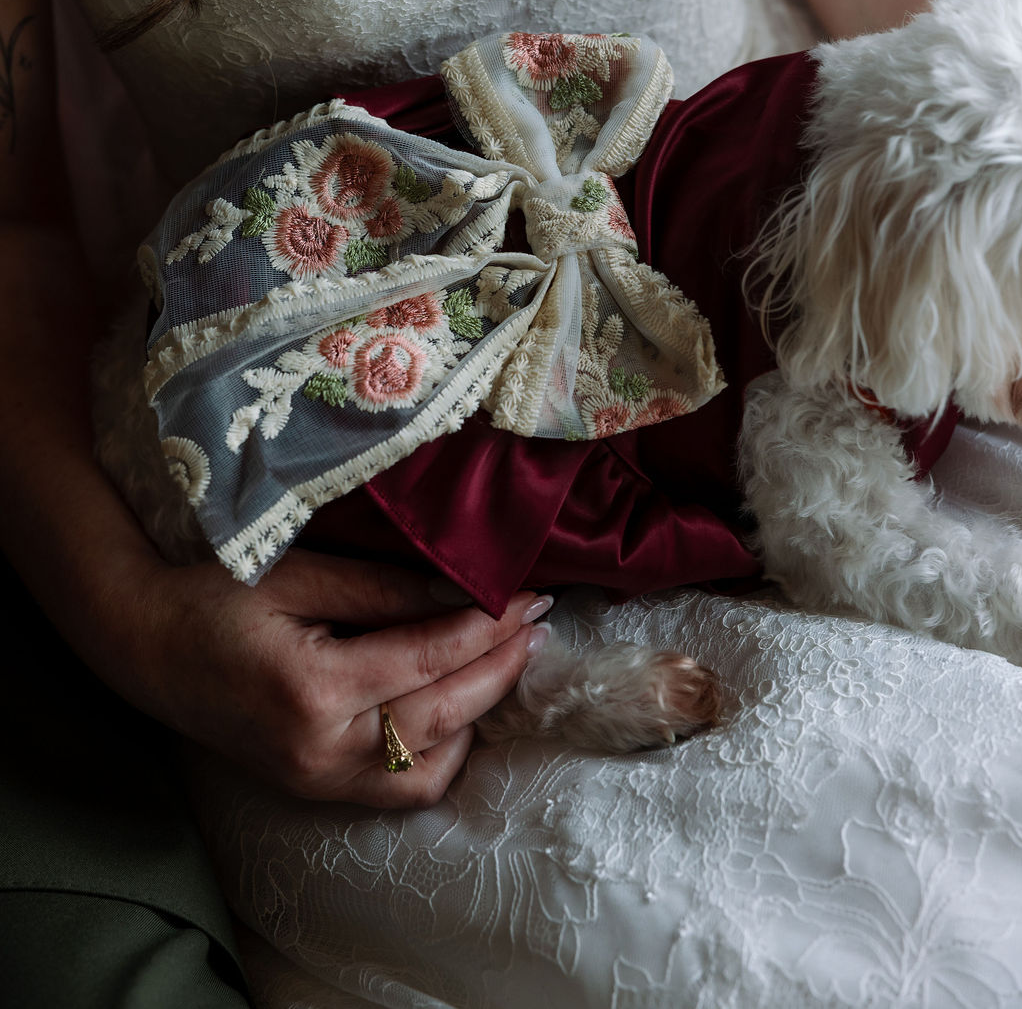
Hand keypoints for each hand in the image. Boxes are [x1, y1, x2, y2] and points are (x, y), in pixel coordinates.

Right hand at [118, 547, 549, 807]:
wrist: (142, 643)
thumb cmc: (212, 594)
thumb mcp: (296, 574)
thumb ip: (381, 588)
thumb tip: (462, 589)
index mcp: (313, 686)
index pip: (430, 656)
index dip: (490, 625)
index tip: (531, 594)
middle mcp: (320, 748)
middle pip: (443, 713)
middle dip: (501, 666)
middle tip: (538, 622)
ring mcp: (316, 779)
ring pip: (429, 765)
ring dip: (480, 713)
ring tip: (508, 660)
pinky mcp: (313, 788)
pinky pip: (398, 787)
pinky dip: (441, 752)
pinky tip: (458, 708)